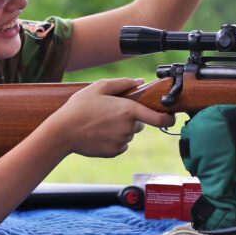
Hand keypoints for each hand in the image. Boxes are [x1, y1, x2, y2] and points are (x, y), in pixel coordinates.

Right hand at [55, 78, 174, 157]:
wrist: (62, 132)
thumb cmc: (79, 107)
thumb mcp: (99, 87)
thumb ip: (122, 83)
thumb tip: (140, 82)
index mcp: (127, 110)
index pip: (158, 118)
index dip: (168, 117)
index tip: (172, 116)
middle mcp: (128, 128)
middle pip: (139, 123)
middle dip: (131, 118)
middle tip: (111, 112)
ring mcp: (122, 141)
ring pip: (129, 134)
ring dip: (121, 129)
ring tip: (101, 122)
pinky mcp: (114, 152)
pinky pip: (121, 144)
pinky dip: (114, 139)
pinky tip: (99, 133)